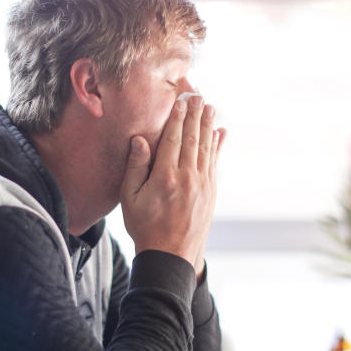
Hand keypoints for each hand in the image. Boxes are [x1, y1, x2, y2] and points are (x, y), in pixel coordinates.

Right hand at [120, 94, 225, 279]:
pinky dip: (217, 146)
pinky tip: (219, 134)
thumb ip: (135, 167)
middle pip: (191, 138)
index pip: (172, 139)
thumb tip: (140, 140)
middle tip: (198, 95)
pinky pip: (214, 163)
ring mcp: (202, 185)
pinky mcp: (210, 193)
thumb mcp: (130, 199)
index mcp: (165, 177)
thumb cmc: (145, 227)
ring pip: (205, 148)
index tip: (180, 100)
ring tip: (210, 107)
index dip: (176, 117)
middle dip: (194, 115)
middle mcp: (187, 177)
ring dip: (208, 125)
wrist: (172, 255)